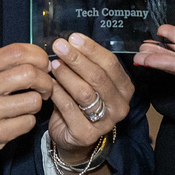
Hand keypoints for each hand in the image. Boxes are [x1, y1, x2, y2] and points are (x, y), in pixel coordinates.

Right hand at [0, 43, 52, 168]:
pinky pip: (28, 122)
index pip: (16, 52)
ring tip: (28, 105)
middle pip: (29, 74)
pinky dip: (29, 120)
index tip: (44, 64)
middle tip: (45, 86)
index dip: (38, 55)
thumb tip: (41, 59)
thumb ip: (3, 64)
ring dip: (37, 103)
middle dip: (45, 80)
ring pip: (33, 101)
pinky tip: (18, 120)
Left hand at [47, 33, 133, 169]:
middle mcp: (119, 106)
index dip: (91, 49)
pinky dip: (58, 94)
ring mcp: (105, 122)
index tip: (73, 37)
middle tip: (59, 46)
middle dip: (77, 59)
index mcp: (124, 88)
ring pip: (85, 93)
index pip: (110, 63)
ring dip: (67, 75)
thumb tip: (69, 42)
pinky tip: (49, 84)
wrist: (73, 137)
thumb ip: (85, 65)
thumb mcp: (88, 82)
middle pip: (98, 77)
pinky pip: (70, 109)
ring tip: (53, 64)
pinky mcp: (86, 134)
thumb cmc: (81, 102)